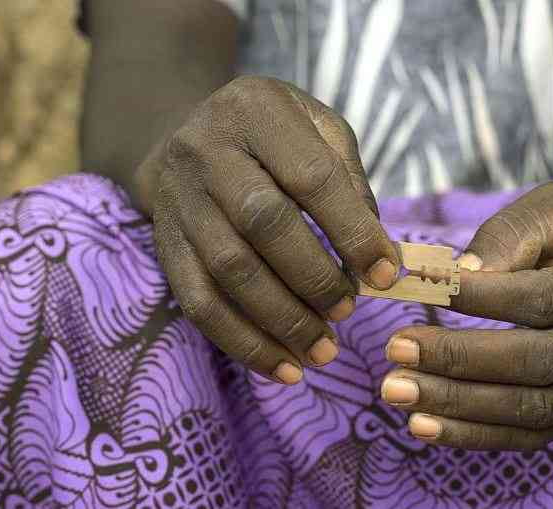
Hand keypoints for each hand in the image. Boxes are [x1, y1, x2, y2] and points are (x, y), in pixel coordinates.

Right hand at [141, 77, 400, 384]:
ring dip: (282, 320)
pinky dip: (243, 343)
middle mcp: (208, 151)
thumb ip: (350, 182)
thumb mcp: (317, 129)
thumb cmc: (272, 134)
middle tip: (349, 311)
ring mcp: (179, 200)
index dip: (352, 230)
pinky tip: (283, 368)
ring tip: (323, 351)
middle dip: (313, 277)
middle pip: (262, 223)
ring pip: (228, 270)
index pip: (311, 176)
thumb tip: (381, 256)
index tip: (387, 274)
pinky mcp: (165, 244)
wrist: (187, 133)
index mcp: (257, 111)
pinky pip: (198, 302)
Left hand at [381, 182, 552, 449]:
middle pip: (535, 361)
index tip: (416, 286)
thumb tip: (460, 274)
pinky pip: (531, 435)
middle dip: (458, 358)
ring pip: (531, 408)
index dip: (477, 297)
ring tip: (397, 391)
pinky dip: (475, 434)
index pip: (540, 299)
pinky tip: (424, 426)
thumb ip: (509, 235)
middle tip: (395, 350)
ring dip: (457, 405)